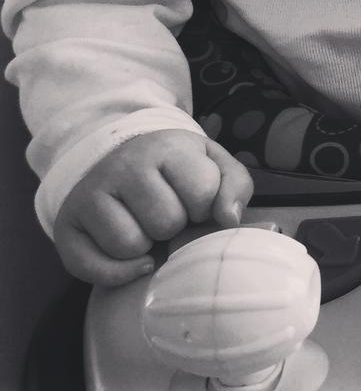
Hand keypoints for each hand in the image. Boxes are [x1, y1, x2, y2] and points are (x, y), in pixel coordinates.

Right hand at [53, 130, 253, 285]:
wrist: (119, 158)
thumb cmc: (176, 170)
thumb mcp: (213, 164)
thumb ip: (235, 187)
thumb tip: (229, 220)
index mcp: (167, 147)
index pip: (202, 192)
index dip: (204, 206)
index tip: (195, 199)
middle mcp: (123, 166)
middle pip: (166, 222)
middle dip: (175, 226)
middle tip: (167, 213)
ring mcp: (91, 194)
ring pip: (130, 245)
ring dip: (146, 247)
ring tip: (145, 226)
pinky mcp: (67, 225)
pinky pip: (94, 268)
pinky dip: (118, 272)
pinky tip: (133, 257)